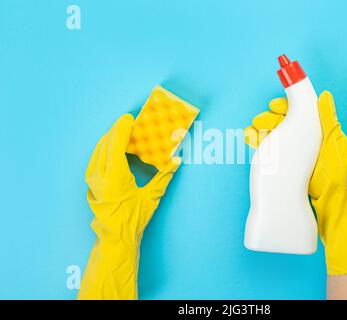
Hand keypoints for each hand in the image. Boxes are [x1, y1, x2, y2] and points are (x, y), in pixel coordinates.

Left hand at [79, 114, 179, 298]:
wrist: (116, 238)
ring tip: (122, 132)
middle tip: (129, 123)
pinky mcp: (91, 183)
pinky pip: (96, 158)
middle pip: (105, 144)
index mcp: (114, 177)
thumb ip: (164, 177)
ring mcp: (92, 180)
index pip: (115, 145)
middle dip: (116, 130)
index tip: (129, 118)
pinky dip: (105, 149)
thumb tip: (177, 161)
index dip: (122, 129)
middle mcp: (99, 176)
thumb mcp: (151, 197)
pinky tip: (113, 148)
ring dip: (110, 138)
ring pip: (98, 150)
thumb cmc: (134, 219)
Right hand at [245, 91, 346, 274]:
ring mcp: (303, 162)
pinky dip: (265, 151)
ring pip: (281, 141)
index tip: (273, 106)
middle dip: (271, 122)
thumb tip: (325, 97)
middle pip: (289, 127)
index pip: (305, 115)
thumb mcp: (334, 152)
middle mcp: (313, 147)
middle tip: (256, 123)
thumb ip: (329, 126)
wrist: (339, 217)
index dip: (288, 109)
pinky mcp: (294, 174)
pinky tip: (256, 149)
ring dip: (264, 135)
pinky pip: (277, 157)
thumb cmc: (340, 185)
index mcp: (324, 138)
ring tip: (251, 135)